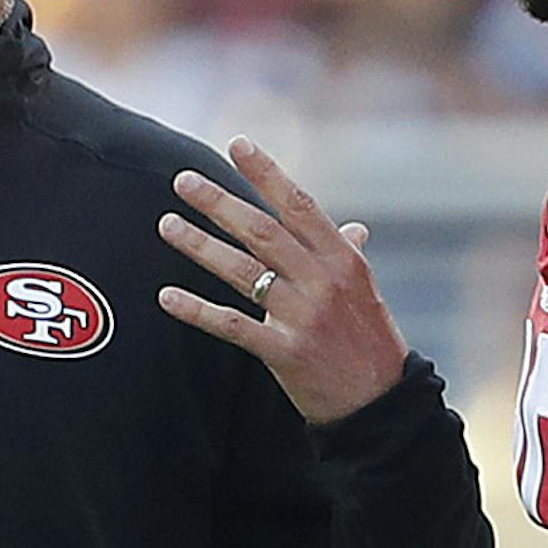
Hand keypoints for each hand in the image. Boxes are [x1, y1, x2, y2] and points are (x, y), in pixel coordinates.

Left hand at [157, 137, 408, 424]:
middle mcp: (324, 282)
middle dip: (219, 202)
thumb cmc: (370, 342)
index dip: (267, 172)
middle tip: (182, 180)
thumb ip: (349, 255)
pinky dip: (197, 310)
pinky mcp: (285, 352)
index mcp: (344, 259)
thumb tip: (352, 227)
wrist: (381, 404)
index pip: (299, 204)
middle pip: (262, 231)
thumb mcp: (367, 291)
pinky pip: (232, 325)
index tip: (237, 143)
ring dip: (199, 245)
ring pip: (242, 271)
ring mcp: (303, 317)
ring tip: (166, 225)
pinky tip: (167, 296)